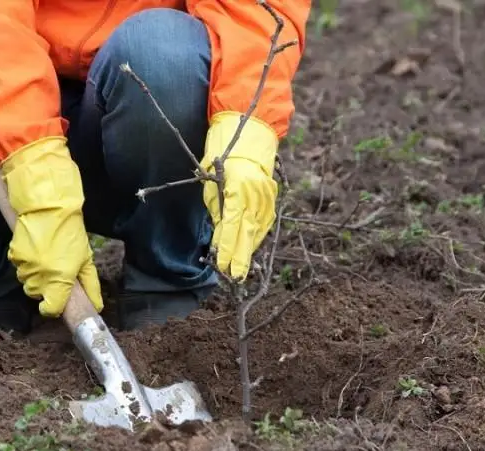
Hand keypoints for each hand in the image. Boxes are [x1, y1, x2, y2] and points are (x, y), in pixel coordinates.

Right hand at [2, 136, 102, 316]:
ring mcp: (25, 266)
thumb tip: (96, 306)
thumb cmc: (70, 231)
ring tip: (45, 257)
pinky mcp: (14, 255)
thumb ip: (90, 284)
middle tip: (55, 271)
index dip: (53, 308)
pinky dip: (26, 263)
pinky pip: (19, 267)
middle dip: (45, 289)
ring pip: (27, 282)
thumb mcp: (85, 258)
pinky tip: (35, 249)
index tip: (56, 303)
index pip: (50, 309)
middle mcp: (40, 276)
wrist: (48, 206)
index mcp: (60, 278)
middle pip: (37, 295)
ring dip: (35, 276)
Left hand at [203, 158, 276, 279]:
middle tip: (235, 277)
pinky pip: (265, 222)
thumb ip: (218, 212)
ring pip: (258, 229)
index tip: (222, 264)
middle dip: (240, 256)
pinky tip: (250, 248)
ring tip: (240, 267)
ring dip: (248, 249)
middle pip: (248, 231)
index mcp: (237, 188)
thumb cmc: (222, 161)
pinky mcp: (272, 197)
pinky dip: (257, 236)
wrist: (248, 139)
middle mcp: (255, 194)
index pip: (231, 225)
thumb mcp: (212, 186)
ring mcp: (266, 196)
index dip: (227, 246)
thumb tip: (219, 237)